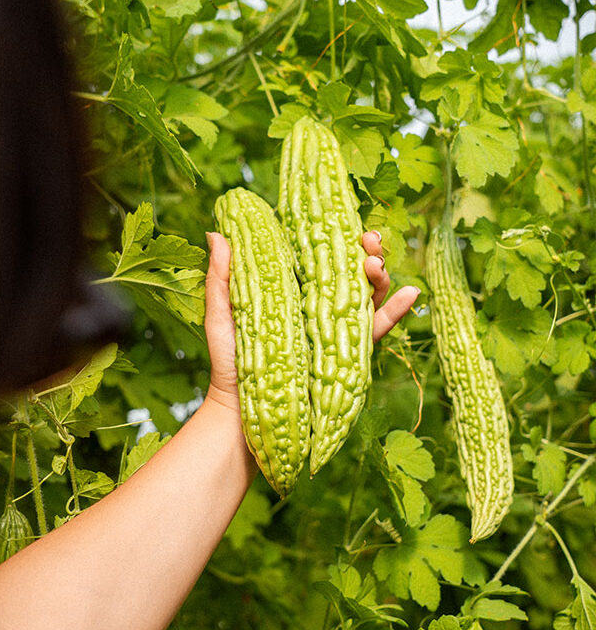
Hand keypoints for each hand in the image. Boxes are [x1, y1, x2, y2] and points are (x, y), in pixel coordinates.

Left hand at [204, 230, 419, 401]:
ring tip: (376, 264)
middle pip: (348, 270)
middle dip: (364, 250)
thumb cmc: (230, 361)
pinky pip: (376, 329)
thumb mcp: (221, 315)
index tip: (341, 218)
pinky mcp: (347, 353)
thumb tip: (217, 233)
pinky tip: (411, 293)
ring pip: (366, 293)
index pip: (318, 255)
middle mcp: (317, 304)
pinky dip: (397, 312)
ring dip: (380, 274)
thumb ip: (221, 277)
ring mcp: (334, 327)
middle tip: (369, 239)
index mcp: (292, 289)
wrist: (243, 411)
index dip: (334, 235)